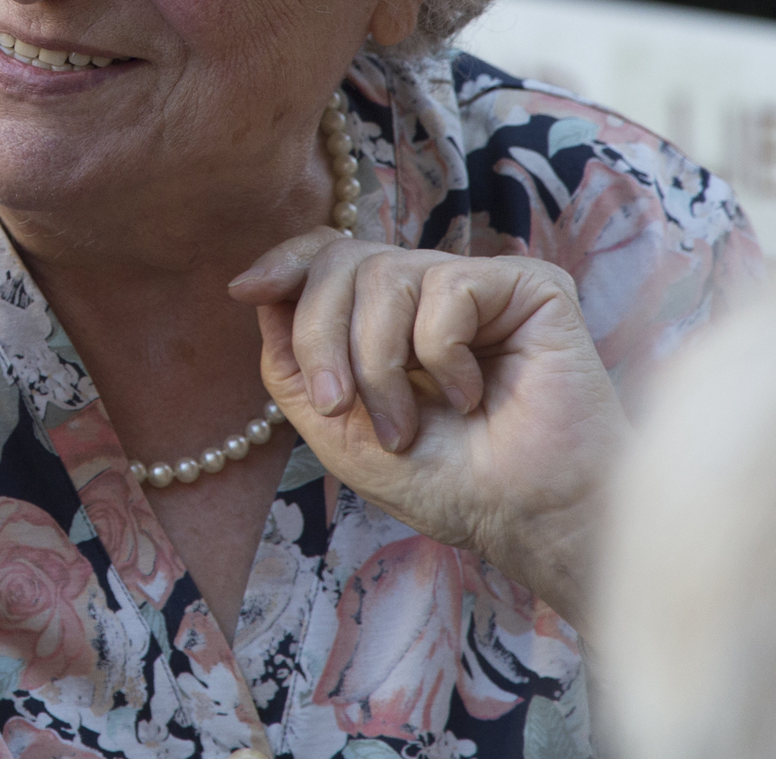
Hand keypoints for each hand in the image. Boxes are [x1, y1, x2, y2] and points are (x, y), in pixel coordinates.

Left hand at [229, 232, 624, 625]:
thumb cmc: (445, 482)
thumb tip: (258, 290)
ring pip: (386, 274)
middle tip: (343, 409)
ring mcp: (477, 285)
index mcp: (385, 317)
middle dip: (322, 337)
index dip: (285, 262)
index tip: (246, 289)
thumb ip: (292, 364)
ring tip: (411, 425)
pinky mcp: (529, 287)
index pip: (326, 255)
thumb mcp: (338, 431)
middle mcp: (428, 291)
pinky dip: (442, 354)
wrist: (525, 520)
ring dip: (380, 363)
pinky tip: (472, 397)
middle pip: (341, 260)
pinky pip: (447, 287)